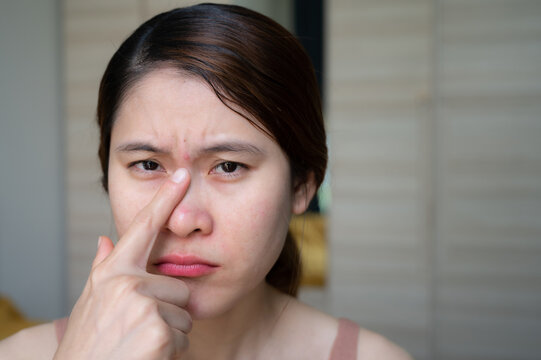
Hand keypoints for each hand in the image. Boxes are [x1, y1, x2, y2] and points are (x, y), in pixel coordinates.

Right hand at [54, 169, 191, 359]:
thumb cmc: (88, 344)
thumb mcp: (90, 303)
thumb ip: (102, 269)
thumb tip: (105, 239)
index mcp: (112, 272)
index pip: (143, 228)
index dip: (164, 200)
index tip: (181, 176)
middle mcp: (127, 283)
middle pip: (178, 288)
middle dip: (167, 312)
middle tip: (139, 330)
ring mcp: (143, 306)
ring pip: (184, 315)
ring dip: (170, 334)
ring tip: (140, 345)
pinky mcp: (159, 331)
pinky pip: (185, 338)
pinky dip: (171, 353)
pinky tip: (147, 357)